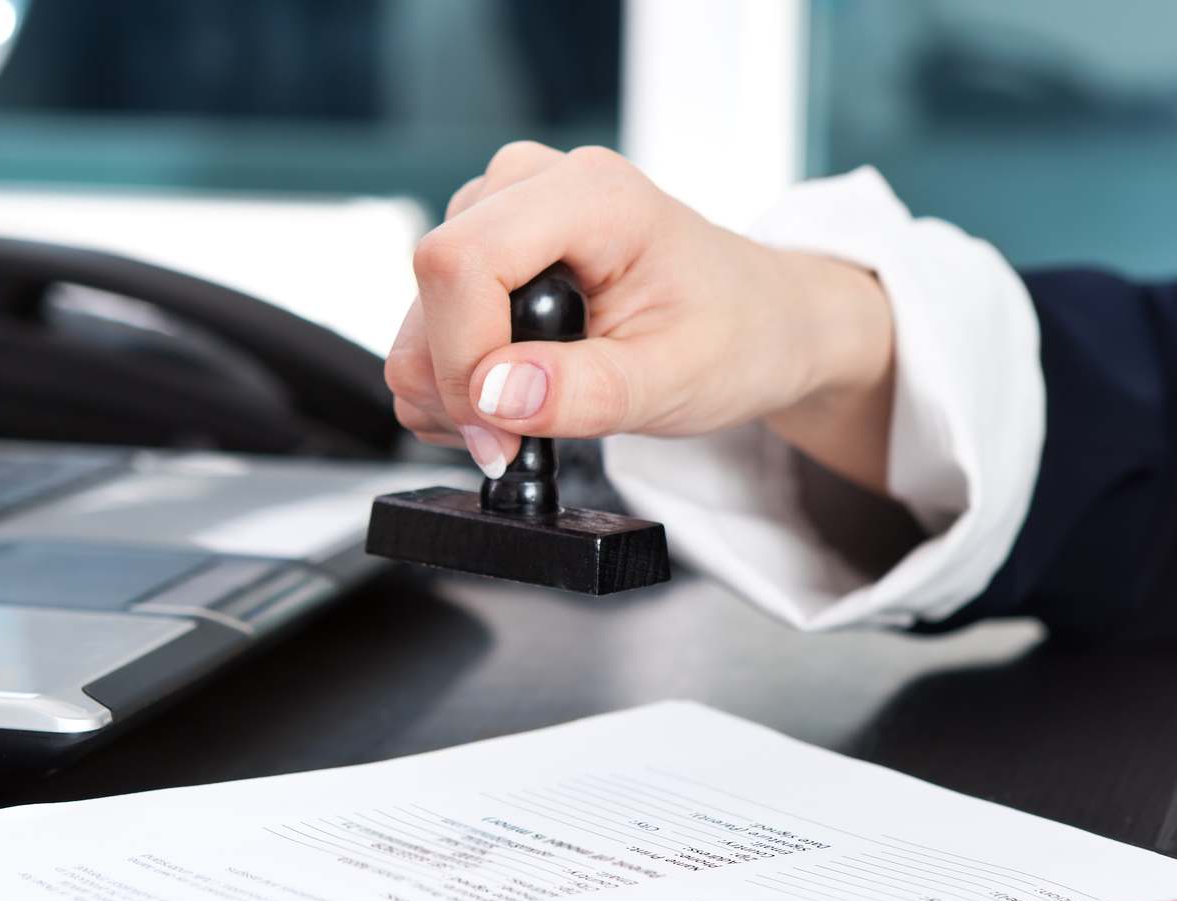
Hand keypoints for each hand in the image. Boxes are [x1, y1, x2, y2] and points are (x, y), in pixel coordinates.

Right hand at [387, 141, 896, 493]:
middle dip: (456, 383)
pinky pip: (426, 320)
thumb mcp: (674, 381)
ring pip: (418, 309)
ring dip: (452, 388)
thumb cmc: (734, 333)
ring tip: (528, 414)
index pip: (464, 259)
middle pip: (431, 282)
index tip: (498, 429)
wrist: (758, 323)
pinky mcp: (483, 246)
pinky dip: (453, 379)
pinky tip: (512, 393)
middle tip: (513, 440)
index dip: (462, 355)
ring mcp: (500, 210)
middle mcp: (533, 184)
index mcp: (590, 195)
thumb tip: (494, 396)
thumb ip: (583, 391)